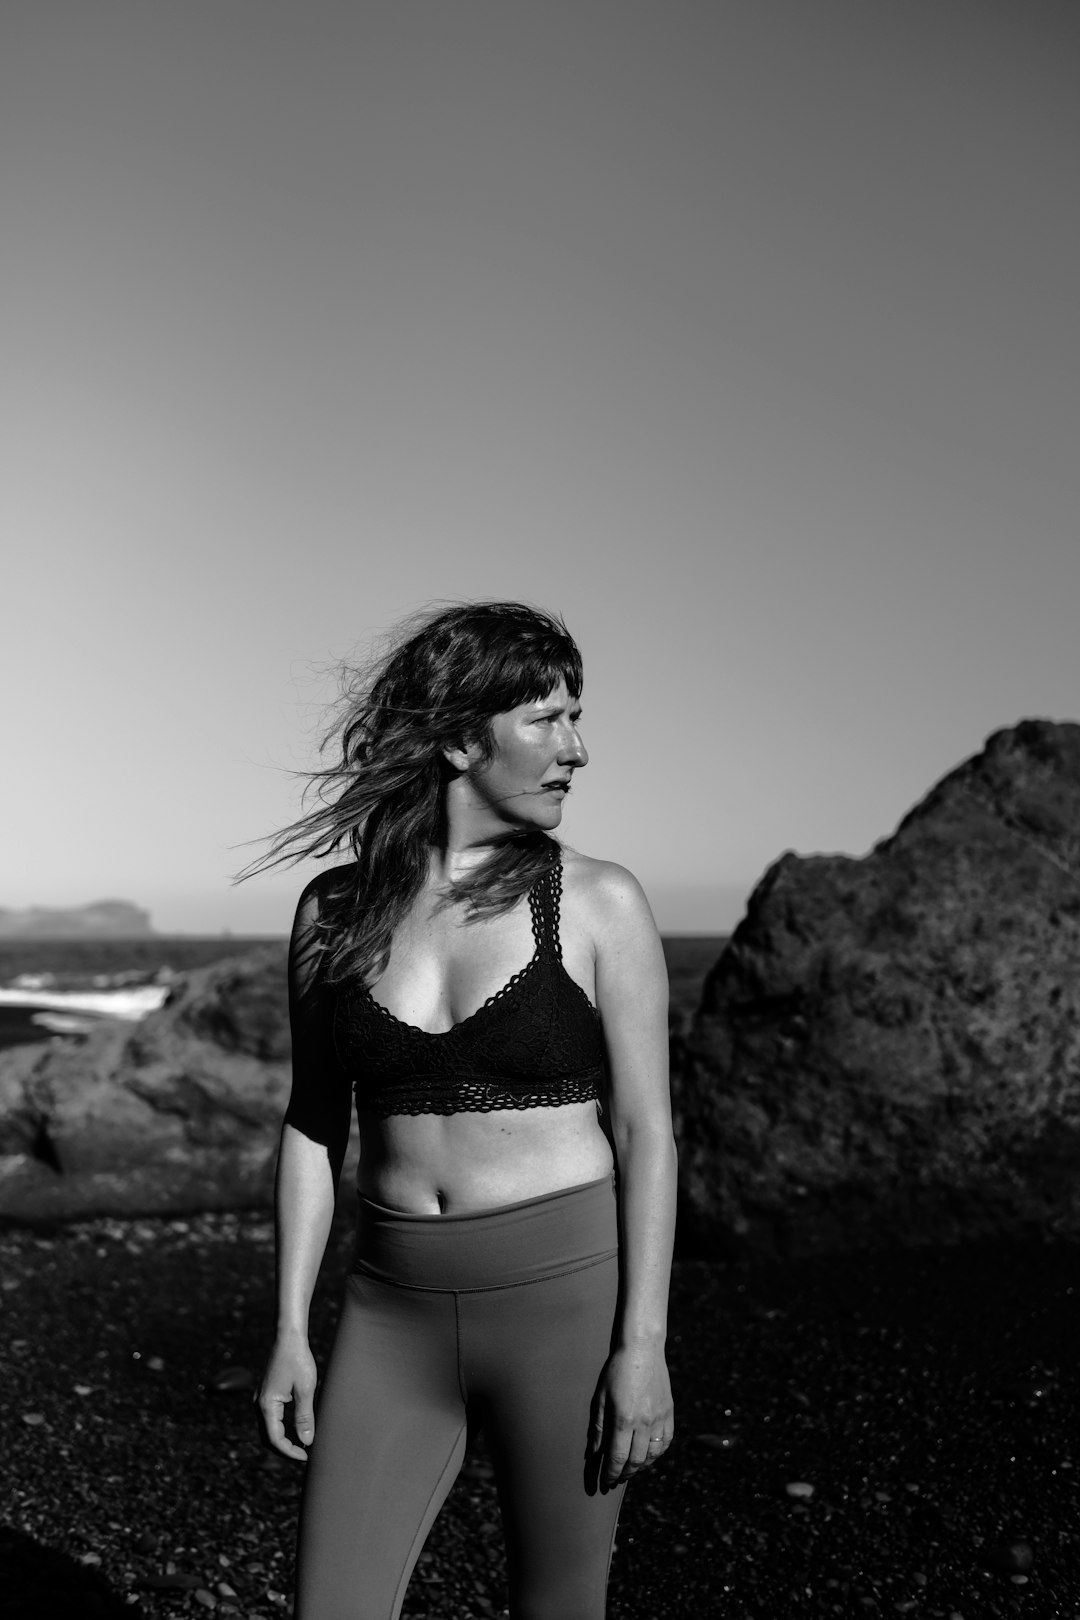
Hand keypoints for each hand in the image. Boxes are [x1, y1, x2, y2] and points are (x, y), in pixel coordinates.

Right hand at [256, 1334, 317, 1461]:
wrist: (288, 1337)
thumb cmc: (298, 1360)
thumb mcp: (305, 1389)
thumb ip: (305, 1417)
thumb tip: (307, 1441)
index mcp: (267, 1405)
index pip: (275, 1439)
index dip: (290, 1451)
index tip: (306, 1456)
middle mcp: (259, 1404)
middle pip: (268, 1438)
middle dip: (285, 1449)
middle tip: (304, 1454)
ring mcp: (261, 1399)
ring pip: (268, 1429)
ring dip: (282, 1440)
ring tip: (301, 1445)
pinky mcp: (266, 1394)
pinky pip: (270, 1419)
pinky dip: (281, 1429)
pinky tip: (295, 1428)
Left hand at [589, 1341, 673, 1489]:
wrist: (643, 1349)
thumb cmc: (616, 1371)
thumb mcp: (600, 1397)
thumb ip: (598, 1428)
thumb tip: (594, 1454)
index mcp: (623, 1419)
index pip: (617, 1458)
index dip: (610, 1474)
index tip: (604, 1483)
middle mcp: (644, 1422)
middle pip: (635, 1461)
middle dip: (624, 1474)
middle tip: (616, 1479)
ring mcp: (659, 1418)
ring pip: (652, 1455)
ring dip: (641, 1467)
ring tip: (630, 1469)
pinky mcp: (669, 1412)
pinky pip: (666, 1442)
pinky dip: (657, 1454)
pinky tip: (648, 1455)